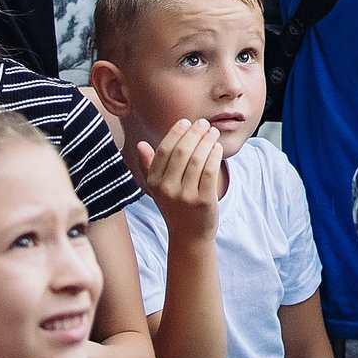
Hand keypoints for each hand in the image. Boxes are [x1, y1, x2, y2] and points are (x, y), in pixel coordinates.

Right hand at [135, 119, 224, 242]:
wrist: (188, 236)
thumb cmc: (174, 206)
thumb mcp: (157, 188)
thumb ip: (148, 166)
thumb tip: (140, 144)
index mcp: (154, 183)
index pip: (164, 150)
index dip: (176, 133)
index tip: (186, 121)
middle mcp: (167, 189)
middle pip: (182, 152)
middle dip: (194, 133)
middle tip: (204, 124)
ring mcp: (185, 196)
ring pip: (197, 159)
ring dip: (207, 141)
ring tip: (213, 133)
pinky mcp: (203, 201)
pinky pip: (209, 171)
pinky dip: (215, 156)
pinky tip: (217, 148)